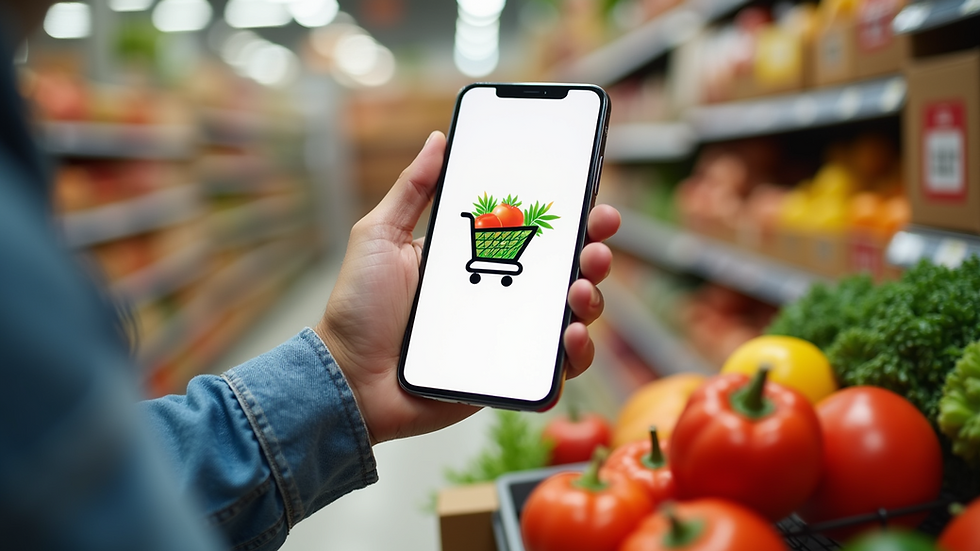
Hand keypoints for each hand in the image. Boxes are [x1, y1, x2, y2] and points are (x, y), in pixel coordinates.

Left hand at [316, 131, 620, 443]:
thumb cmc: (357, 309)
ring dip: (590, 300)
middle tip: (596, 245)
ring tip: (579, 290)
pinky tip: (569, 337)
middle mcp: (498, 293)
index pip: (534, 232)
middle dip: (593, 253)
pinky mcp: (508, 376)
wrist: (345, 378)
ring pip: (570, 317)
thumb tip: (438, 139)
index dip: (569, 217)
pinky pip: (556, 369)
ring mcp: (507, 336)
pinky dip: (575, 355)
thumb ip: (412, 189)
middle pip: (564, 271)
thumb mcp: (379, 236)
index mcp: (475, 257)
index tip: (592, 201)